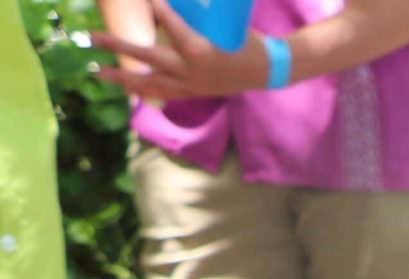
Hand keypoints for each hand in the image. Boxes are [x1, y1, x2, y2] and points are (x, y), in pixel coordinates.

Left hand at [95, 0, 272, 101]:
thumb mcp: (224, 26)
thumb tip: (166, 10)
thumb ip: (193, 21)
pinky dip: (145, 89)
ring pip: (150, 82)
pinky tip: (130, 88)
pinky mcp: (195, 93)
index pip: (169, 24)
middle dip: (116, 45)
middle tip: (92, 39)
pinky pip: (164, 92)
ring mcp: (192, 85)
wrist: (268, 71)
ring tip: (100, 72)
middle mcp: (190, 70)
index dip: (156, 7)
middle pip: (146, 57)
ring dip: (123, 78)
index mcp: (199, 50)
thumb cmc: (248, 43)